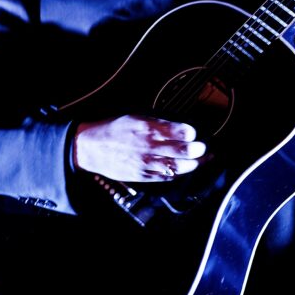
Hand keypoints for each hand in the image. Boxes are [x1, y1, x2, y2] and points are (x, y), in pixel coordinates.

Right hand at [72, 115, 207, 181]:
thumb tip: (179, 128)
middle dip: (200, 150)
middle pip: (186, 152)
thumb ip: (158, 123)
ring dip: (195, 164)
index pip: (183, 132)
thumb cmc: (113, 130)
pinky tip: (184, 169)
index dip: (192, 134)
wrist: (90, 148)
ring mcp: (148, 163)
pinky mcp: (144, 176)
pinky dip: (179, 173)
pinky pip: (168, 177)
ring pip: (180, 167)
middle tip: (204, 148)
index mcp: (149, 129)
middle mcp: (151, 147)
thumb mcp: (135, 117)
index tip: (194, 133)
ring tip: (202, 160)